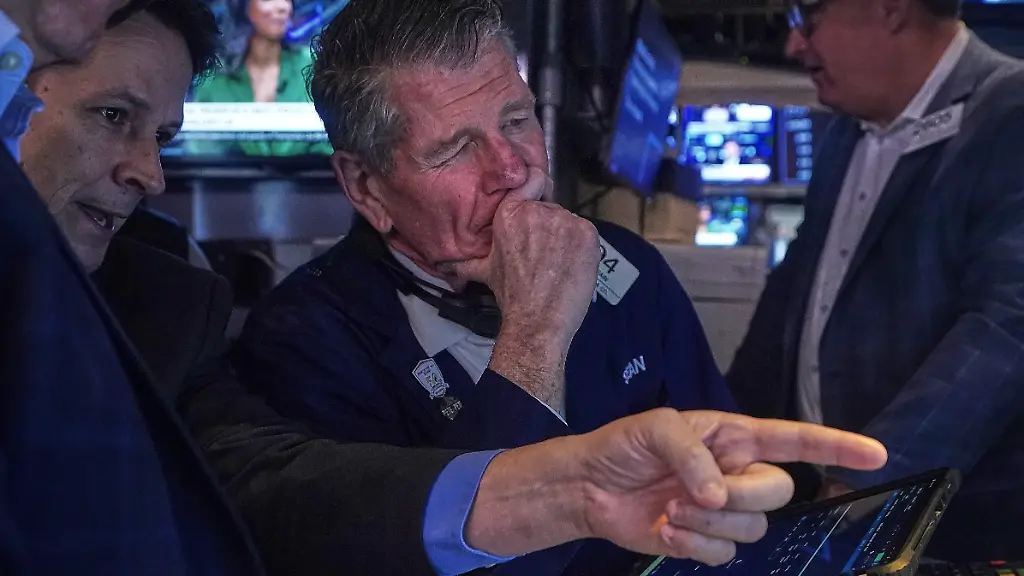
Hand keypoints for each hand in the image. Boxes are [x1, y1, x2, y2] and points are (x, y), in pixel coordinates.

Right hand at [440, 167, 599, 351]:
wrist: (538, 319)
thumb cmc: (510, 295)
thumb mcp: (483, 272)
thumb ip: (465, 261)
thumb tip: (444, 266)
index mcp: (509, 213)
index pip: (531, 182)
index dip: (538, 189)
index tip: (541, 199)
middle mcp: (536, 210)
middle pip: (550, 209)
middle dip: (549, 228)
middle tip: (545, 256)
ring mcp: (563, 220)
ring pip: (568, 222)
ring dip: (566, 238)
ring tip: (558, 265)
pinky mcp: (586, 232)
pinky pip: (586, 233)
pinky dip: (582, 247)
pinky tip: (572, 265)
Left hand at [576, 409, 886, 565]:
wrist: (590, 486)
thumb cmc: (623, 445)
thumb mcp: (654, 428)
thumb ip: (691, 453)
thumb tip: (719, 493)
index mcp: (735, 437)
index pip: (796, 441)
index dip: (837, 446)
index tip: (876, 453)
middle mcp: (738, 473)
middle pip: (777, 492)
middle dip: (740, 497)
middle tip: (696, 493)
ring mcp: (724, 510)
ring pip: (752, 528)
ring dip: (709, 523)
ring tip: (669, 508)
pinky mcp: (706, 541)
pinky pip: (724, 553)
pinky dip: (693, 544)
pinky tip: (664, 528)